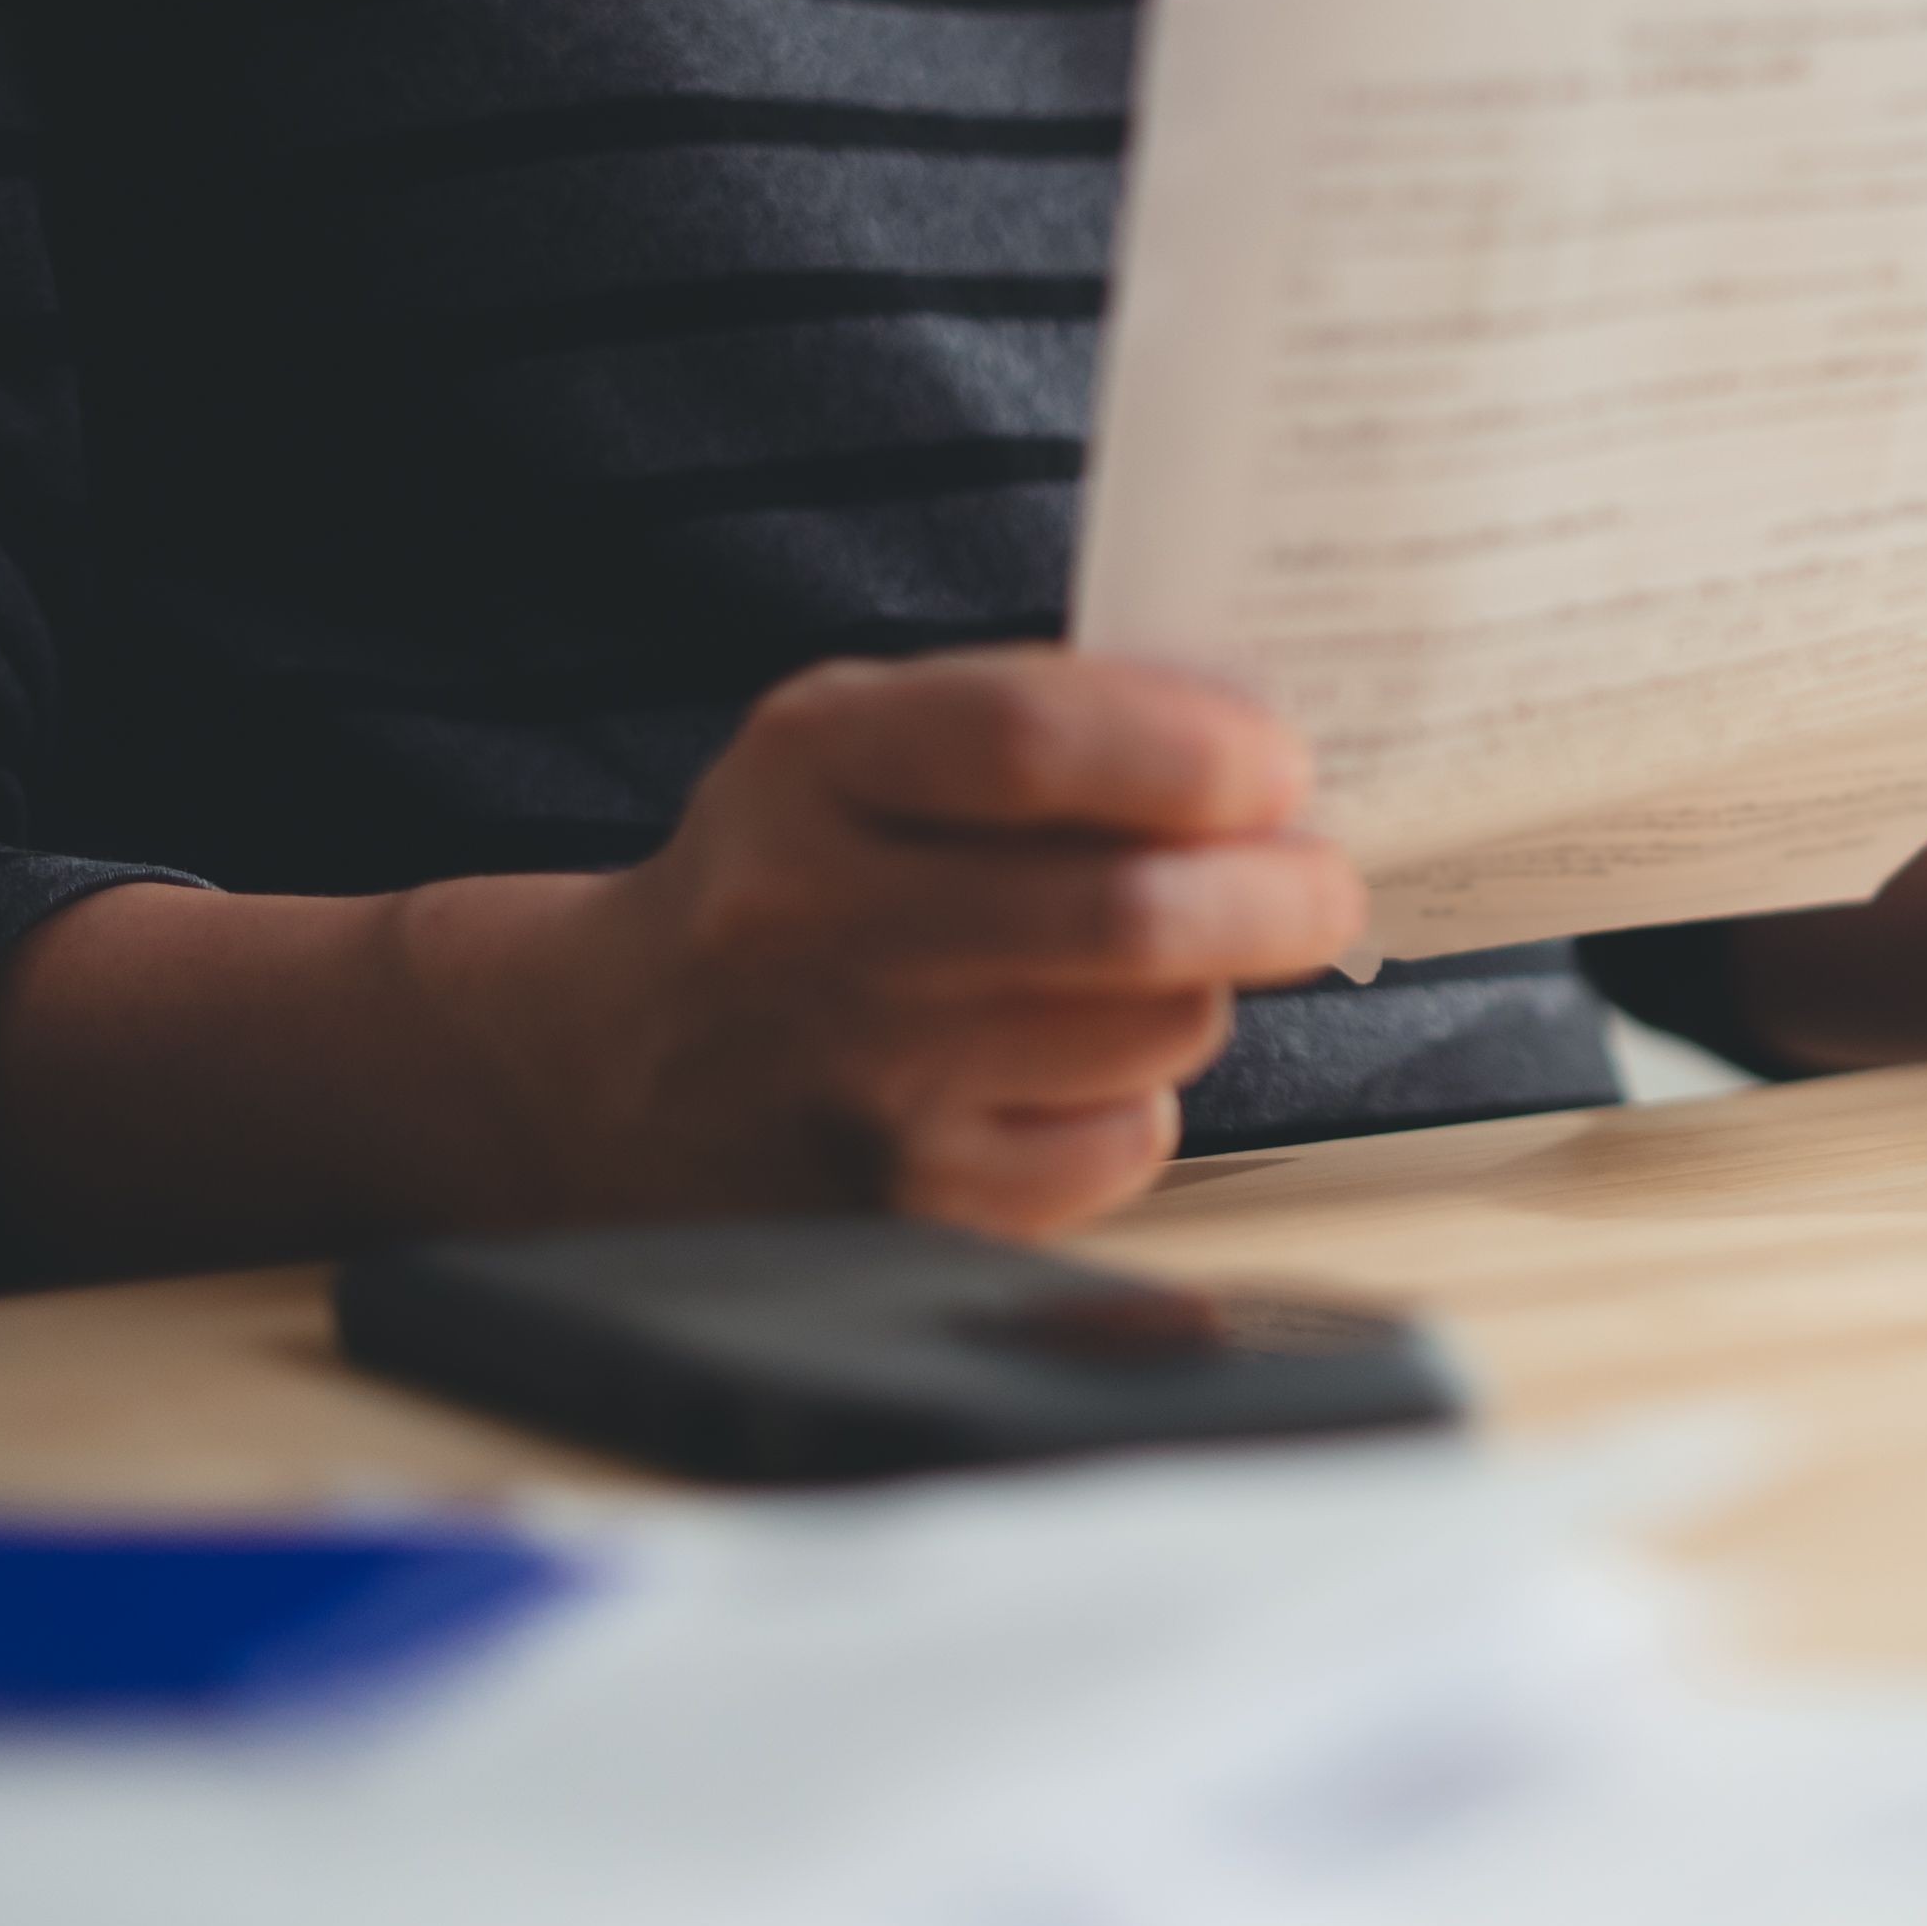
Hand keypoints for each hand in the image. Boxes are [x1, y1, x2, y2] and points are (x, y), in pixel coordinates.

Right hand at [494, 647, 1362, 1234]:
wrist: (608, 1071)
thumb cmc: (788, 877)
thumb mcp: (862, 742)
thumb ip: (1041, 713)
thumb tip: (1254, 739)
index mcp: (813, 770)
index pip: (1027, 746)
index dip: (1189, 753)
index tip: (1277, 767)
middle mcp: (815, 927)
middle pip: (1126, 915)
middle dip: (1278, 893)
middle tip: (1318, 881)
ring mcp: (860, 1086)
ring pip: (1153, 1029)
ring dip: (1197, 989)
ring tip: (1149, 967)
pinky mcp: (907, 1212)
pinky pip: (1120, 1140)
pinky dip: (1131, 1096)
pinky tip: (1060, 1066)